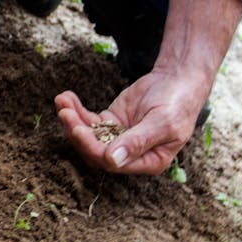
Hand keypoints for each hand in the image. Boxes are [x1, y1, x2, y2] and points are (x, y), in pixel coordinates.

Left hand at [55, 67, 210, 173]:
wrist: (179, 79)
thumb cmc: (178, 103)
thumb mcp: (162, 123)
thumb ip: (138, 141)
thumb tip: (112, 160)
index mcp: (147, 162)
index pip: (112, 162)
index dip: (92, 148)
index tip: (78, 129)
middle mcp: (129, 154)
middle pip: (94, 151)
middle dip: (77, 132)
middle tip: (65, 113)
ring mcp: (117, 138)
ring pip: (88, 135)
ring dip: (72, 120)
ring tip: (62, 101)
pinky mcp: (110, 122)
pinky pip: (88, 120)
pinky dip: (76, 110)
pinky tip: (66, 97)